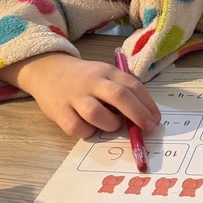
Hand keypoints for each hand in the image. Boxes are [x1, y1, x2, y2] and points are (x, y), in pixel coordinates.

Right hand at [0, 53, 160, 138]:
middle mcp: (92, 82)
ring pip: (97, 113)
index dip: (147, 104)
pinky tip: (89, 127)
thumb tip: (143, 117)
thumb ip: (121, 90)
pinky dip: (88, 132)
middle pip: (119, 96)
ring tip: (112, 124)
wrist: (47, 70)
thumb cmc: (83, 78)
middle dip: (138, 114)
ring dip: (111, 124)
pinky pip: (77, 128)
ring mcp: (74, 96)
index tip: (156, 119)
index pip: (132, 85)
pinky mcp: (59, 111)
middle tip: (148, 127)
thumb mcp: (104, 75)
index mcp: (107, 71)